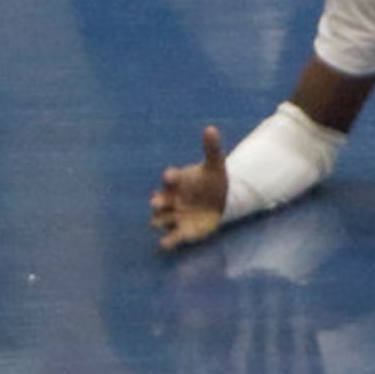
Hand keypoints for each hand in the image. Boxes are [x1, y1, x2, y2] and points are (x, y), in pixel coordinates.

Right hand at [150, 125, 228, 249]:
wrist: (218, 201)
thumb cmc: (211, 180)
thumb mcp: (215, 164)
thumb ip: (211, 148)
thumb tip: (211, 128)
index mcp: (178, 181)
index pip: (171, 178)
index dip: (170, 176)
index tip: (170, 175)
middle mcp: (171, 199)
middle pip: (160, 200)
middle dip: (158, 201)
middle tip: (156, 202)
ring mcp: (174, 216)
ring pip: (160, 220)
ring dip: (159, 221)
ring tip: (157, 224)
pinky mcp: (181, 232)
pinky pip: (172, 238)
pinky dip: (169, 241)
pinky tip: (164, 244)